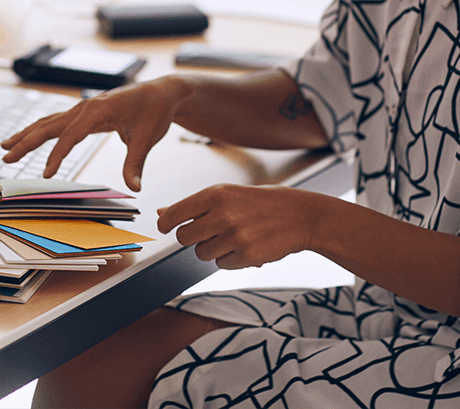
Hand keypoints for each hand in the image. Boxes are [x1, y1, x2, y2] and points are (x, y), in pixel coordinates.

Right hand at [0, 77, 187, 190]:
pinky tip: (27, 137)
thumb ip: (136, 163)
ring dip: (26, 134)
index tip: (45, 175)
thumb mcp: (148, 137)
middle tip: (5, 158)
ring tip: (5, 147)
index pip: (71, 135)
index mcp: (99, 109)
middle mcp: (86, 106)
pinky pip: (57, 122)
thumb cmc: (155, 111)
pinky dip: (40, 130)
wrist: (162, 92)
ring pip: (49, 121)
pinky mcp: (86, 112)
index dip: (57, 156)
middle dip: (26, 142)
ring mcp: (84, 107)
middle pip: (49, 125)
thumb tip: (134, 188)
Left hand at [156, 184, 317, 268]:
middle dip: (192, 238)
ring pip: (202, 254)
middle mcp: (222, 214)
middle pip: (185, 238)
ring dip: (213, 249)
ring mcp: (235, 236)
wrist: (298, 215)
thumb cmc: (258, 202)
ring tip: (234, 235)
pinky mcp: (246, 255)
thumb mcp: (226, 194)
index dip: (165, 224)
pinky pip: (221, 264)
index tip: (164, 227)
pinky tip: (246, 245)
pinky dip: (230, 259)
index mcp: (215, 194)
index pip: (175, 214)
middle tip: (209, 231)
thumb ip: (193, 206)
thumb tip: (161, 213)